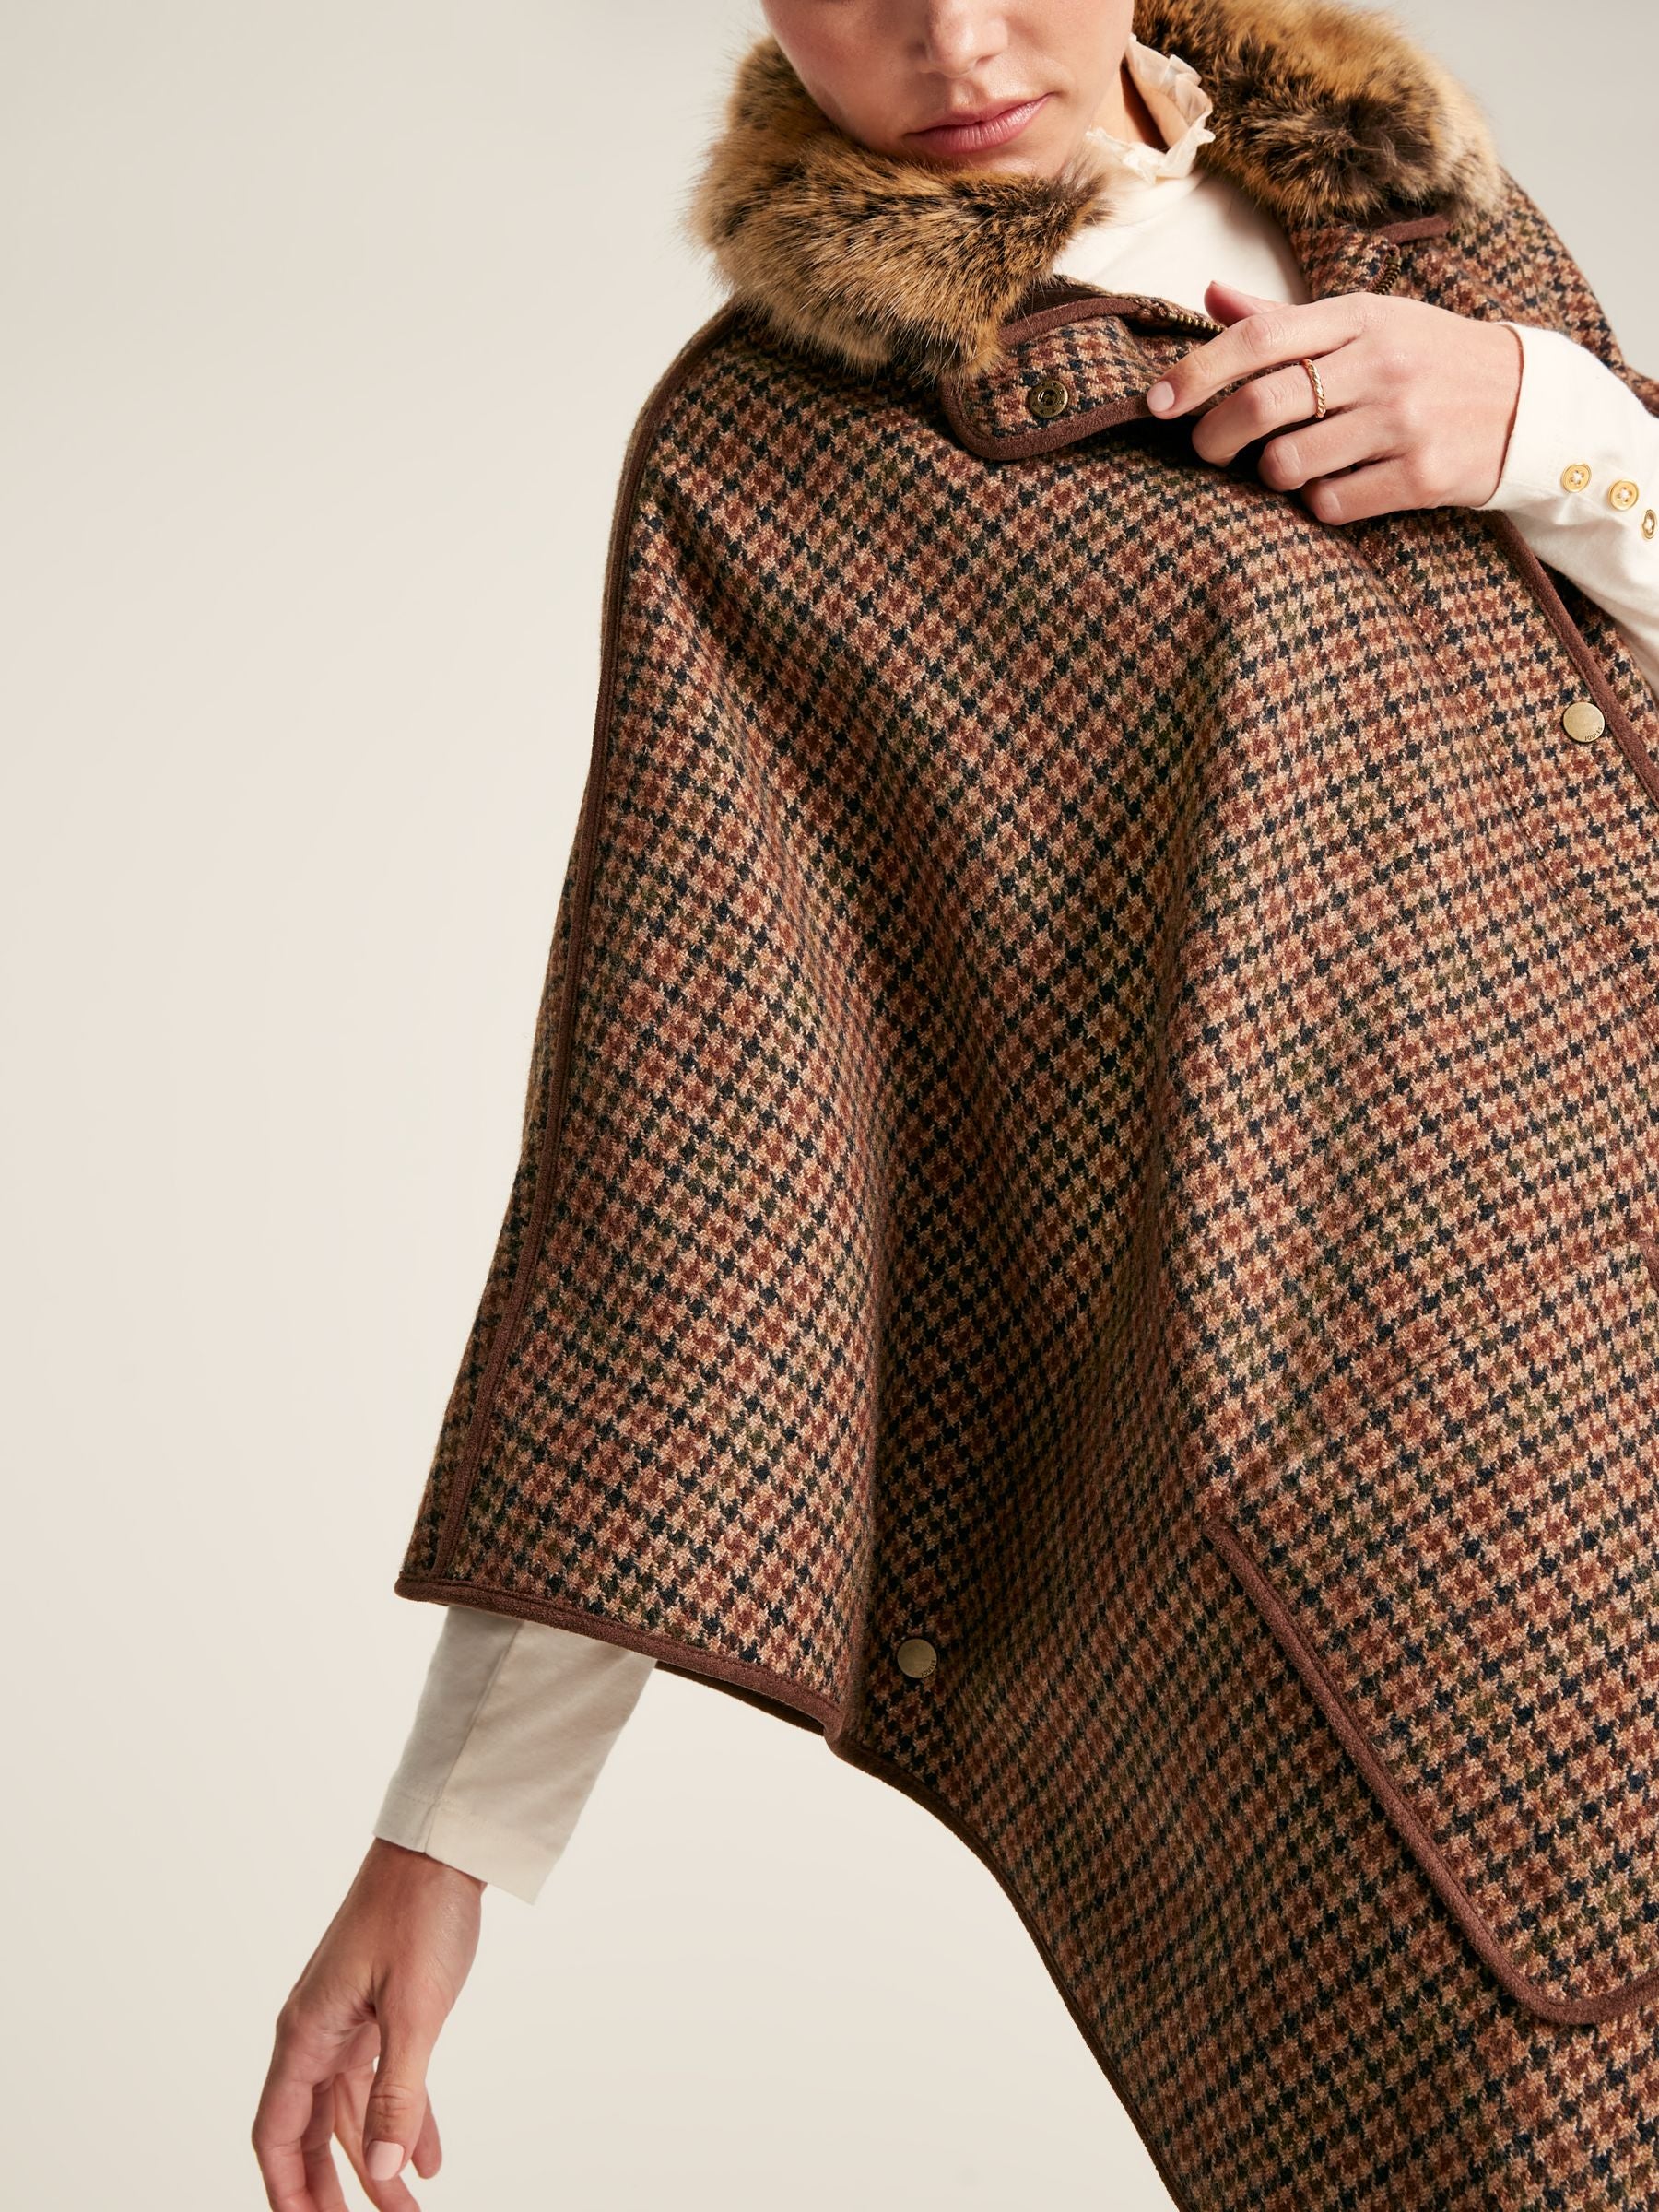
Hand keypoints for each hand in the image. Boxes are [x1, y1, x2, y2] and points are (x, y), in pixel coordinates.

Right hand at [252, 1839, 484, 2209]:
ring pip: (350, 2113)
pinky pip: (383, 2081)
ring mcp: (347, 2021)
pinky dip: (403, 2120)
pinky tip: (429, 2160)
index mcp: (306, 2033)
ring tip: (409, 2211)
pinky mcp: (379, 2009)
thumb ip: (398, 2095)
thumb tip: (380, 2174)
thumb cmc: (419, 1913)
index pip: (277, 2134)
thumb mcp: (415, 2011)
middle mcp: (316, 2032)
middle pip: (309, 2134)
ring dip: (376, 2163)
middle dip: (332, 2191)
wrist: (443, 1848)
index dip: (287, 2191)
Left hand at [1142, 279, 1523, 523]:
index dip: (1196, 374)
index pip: (1257, 339)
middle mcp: (1378, 364)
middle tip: (1207, 450)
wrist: (1528, 400)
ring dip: (1272, 474)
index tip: (1154, 403)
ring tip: (1288, 466)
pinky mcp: (1421, 475)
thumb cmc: (1427, 359)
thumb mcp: (1366, 323)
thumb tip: (1211, 295)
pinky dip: (1318, 503)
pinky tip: (1334, 487)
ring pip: (1289, 463)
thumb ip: (1286, 320)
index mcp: (1357, 318)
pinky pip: (1332, 503)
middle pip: (1260, 405)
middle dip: (1213, 437)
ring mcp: (1402, 421)